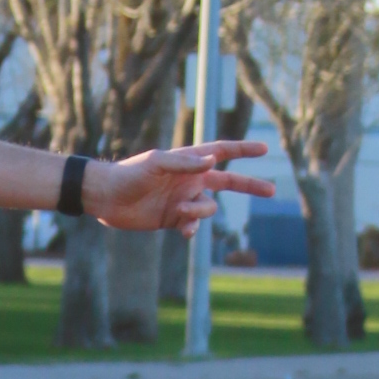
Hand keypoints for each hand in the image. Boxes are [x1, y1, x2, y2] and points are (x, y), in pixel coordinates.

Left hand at [94, 138, 270, 233]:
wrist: (106, 198)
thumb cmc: (129, 174)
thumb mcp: (156, 163)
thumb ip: (185, 163)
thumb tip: (214, 160)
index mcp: (189, 161)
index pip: (222, 151)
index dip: (243, 150)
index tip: (264, 149)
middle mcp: (189, 179)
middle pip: (228, 182)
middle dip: (250, 186)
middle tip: (271, 191)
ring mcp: (183, 199)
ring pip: (208, 209)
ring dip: (199, 212)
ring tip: (179, 211)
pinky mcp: (173, 219)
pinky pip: (193, 226)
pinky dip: (192, 228)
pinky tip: (183, 230)